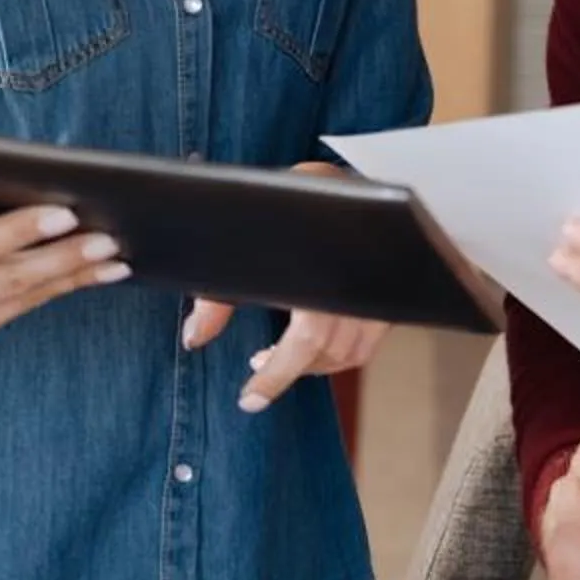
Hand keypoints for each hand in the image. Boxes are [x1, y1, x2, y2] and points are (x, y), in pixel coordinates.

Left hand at [181, 161, 394, 408]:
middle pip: (326, 354)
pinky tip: (312, 345)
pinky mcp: (385, 298)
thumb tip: (194, 337)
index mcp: (322, 276)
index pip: (303, 344)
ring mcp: (375, 296)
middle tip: (255, 378)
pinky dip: (338, 354)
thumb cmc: (298, 204)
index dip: (275, 376)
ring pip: (348, 355)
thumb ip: (219, 290)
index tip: (250, 399)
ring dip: (313, 365)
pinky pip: (364, 345)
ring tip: (277, 359)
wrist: (350, 180)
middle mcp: (356, 290)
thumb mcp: (251, 235)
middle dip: (288, 371)